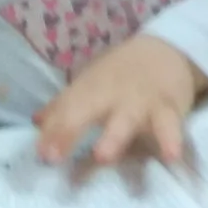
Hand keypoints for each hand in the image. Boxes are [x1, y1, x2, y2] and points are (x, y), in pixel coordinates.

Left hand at [34, 35, 205, 168]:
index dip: (52, 131)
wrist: (166, 50)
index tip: (41, 154)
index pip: (65, 110)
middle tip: (53, 157)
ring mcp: (139, 102)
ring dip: (114, 138)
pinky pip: (170, 126)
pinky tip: (171, 157)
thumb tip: (36, 123)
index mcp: (88, 90)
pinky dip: (172, 140)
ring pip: (126, 120)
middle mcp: (110, 95)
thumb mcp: (90, 85)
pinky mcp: (168, 109)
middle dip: (69, 130)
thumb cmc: (120, 75)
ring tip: (103, 157)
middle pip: (86, 111)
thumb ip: (64, 107)